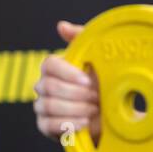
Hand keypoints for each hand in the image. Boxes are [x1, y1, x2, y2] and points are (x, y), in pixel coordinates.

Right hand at [34, 20, 99, 143]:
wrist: (109, 115)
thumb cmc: (101, 84)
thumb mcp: (97, 58)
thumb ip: (82, 38)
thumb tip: (61, 26)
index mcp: (54, 68)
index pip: (49, 65)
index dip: (68, 73)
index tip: (88, 80)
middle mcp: (44, 86)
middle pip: (48, 87)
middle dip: (76, 94)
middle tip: (96, 97)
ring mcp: (42, 106)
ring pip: (47, 106)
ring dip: (74, 109)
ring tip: (94, 110)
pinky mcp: (45, 126)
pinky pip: (47, 125)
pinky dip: (67, 124)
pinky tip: (84, 123)